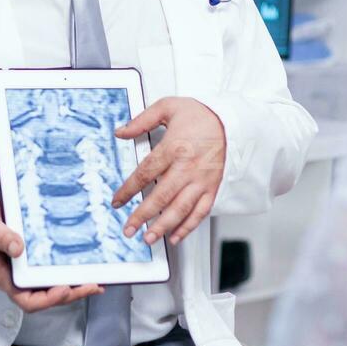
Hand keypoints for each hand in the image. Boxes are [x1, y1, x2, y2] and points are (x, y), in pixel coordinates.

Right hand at [0, 195, 102, 312]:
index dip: (47, 300)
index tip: (63, 289)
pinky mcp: (35, 257)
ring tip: (97, 281)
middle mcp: (17, 276)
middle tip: (92, 285)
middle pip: (46, 296)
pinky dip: (72, 270)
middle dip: (70, 294)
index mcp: (4, 276)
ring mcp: (27, 268)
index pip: (27, 300)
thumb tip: (18, 249)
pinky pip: (54, 269)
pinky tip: (88, 265)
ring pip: (53, 285)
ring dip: (76, 286)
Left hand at [111, 96, 225, 246]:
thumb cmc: (199, 114)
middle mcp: (187, 167)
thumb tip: (120, 132)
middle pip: (161, 197)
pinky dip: (188, 226)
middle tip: (129, 229)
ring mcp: (201, 180)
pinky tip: (175, 236)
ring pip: (181, 209)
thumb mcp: (167, 107)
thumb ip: (141, 121)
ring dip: (164, 226)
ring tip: (149, 238)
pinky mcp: (212, 187)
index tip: (117, 201)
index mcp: (174, 148)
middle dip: (143, 216)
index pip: (145, 174)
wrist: (229, 120)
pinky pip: (201, 212)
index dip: (128, 190)